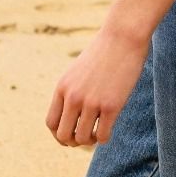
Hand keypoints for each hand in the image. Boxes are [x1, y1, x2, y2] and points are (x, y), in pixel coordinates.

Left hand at [44, 16, 149, 147]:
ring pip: (82, 139)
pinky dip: (104, 138)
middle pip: (63, 135)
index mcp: (63, 87)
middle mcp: (73, 97)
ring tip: (98, 132)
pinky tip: (109, 128)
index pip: (51, 123)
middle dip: (74, 141)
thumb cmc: (105, 51)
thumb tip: (73, 114)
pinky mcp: (111, 105)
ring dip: (90, 140)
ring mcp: (92, 102)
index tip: (71, 134)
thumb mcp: (79, 70)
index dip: (60, 135)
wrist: (124, 35)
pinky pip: (102, 135)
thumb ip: (72, 90)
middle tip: (86, 135)